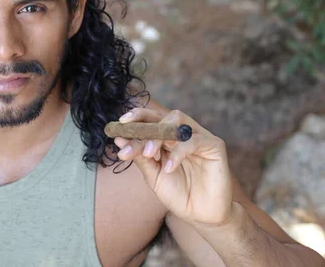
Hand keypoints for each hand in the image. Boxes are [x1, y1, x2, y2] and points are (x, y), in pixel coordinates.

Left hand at [115, 107, 232, 226]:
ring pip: (176, 122)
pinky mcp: (215, 145)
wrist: (201, 216)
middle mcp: (183, 133)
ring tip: (148, 155)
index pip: (151, 119)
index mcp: (168, 137)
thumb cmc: (178, 194)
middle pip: (162, 117)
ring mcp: (199, 137)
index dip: (135, 118)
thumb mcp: (153, 175)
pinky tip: (168, 168)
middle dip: (143, 128)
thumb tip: (118, 138)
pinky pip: (193, 141)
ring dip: (158, 136)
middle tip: (129, 143)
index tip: (118, 126)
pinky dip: (178, 153)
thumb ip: (139, 157)